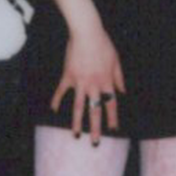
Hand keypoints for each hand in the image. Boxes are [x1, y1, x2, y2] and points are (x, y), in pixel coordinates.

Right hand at [52, 24, 124, 144]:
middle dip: (95, 128)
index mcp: (106, 81)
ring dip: (76, 122)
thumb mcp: (116, 60)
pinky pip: (61, 91)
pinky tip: (52, 111)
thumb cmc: (104, 45)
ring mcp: (79, 82)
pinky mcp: (67, 76)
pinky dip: (56, 101)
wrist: (87, 33)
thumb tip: (123, 92)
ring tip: (76, 135)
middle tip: (95, 142)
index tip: (114, 130)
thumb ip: (119, 78)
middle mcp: (93, 85)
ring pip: (78, 106)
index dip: (112, 118)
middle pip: (95, 110)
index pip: (111, 104)